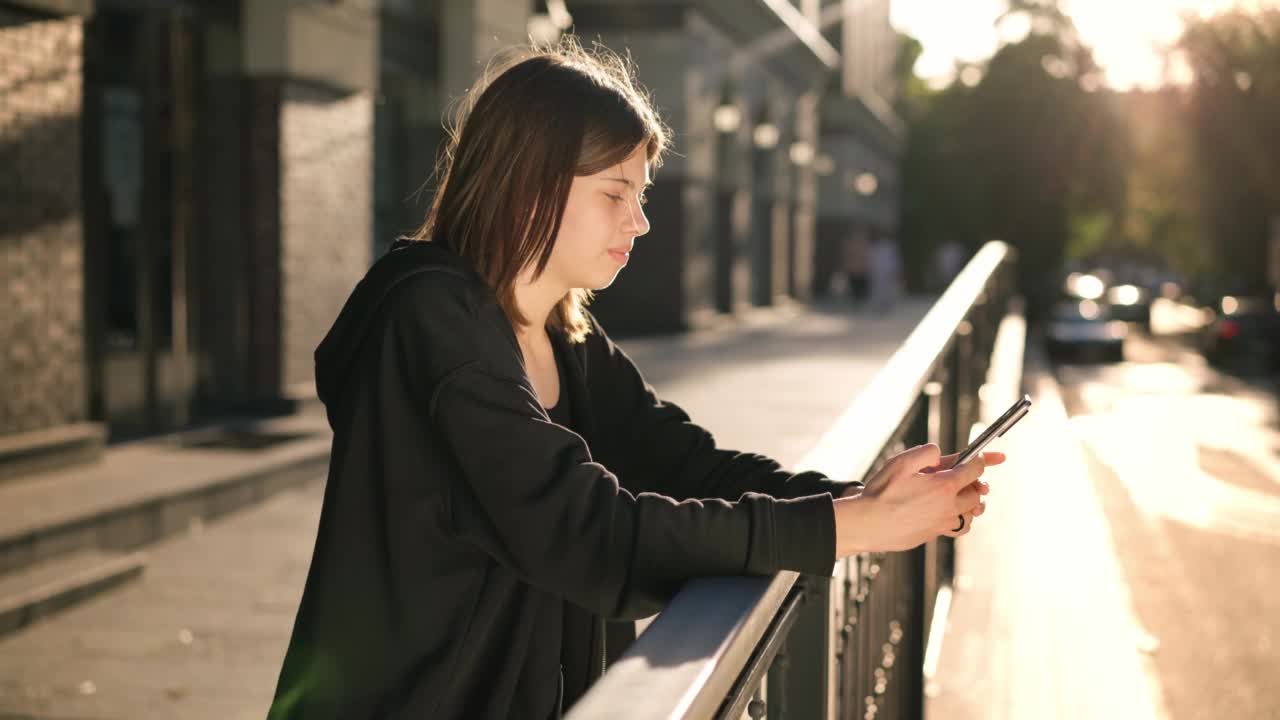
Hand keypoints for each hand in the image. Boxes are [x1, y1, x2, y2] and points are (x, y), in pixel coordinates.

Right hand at [832, 444, 1004, 554]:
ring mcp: (942, 524)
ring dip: (970, 504)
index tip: (980, 457)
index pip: (975, 470)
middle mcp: (948, 507)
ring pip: (971, 514)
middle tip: (966, 477)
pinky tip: (948, 514)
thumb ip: (927, 453)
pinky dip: (960, 520)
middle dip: (975, 483)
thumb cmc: (880, 493)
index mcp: (944, 486)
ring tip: (962, 496)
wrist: (867, 524)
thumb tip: (940, 455)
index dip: (981, 460)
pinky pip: (957, 528)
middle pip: (977, 494)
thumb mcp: (901, 462)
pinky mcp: (934, 535)